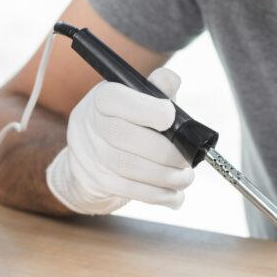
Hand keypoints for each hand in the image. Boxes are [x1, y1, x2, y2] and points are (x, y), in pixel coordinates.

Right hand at [45, 68, 195, 214]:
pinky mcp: (95, 181)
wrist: (96, 154)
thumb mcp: (142, 99)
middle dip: (163, 150)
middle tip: (187, 159)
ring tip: (186, 178)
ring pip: (128, 167)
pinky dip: (158, 195)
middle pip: (124, 136)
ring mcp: (89, 155)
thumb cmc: (130, 121)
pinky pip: (128, 190)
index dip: (145, 108)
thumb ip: (158, 88)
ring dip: (165, 176)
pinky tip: (175, 196)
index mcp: (102, 98)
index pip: (115, 99)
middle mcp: (89, 124)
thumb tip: (170, 80)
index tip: (171, 116)